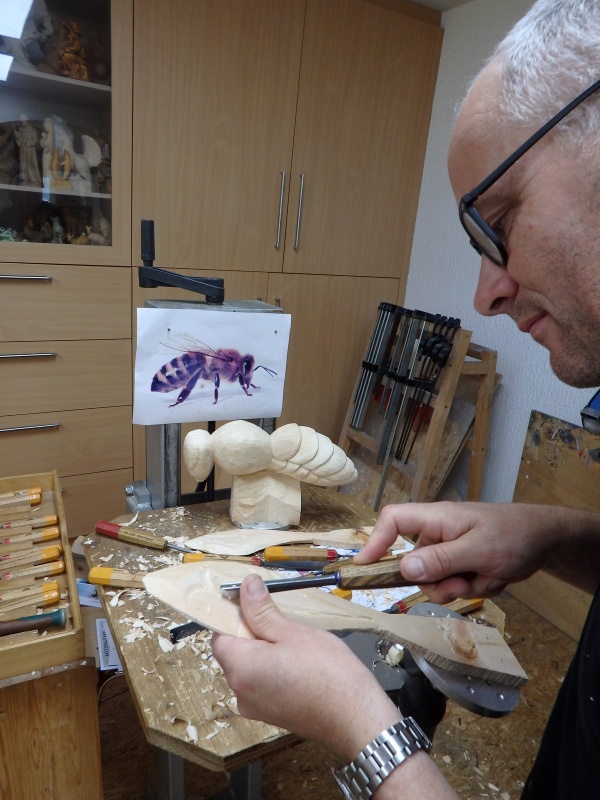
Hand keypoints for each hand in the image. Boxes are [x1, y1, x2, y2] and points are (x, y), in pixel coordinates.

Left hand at [212, 573, 401, 760]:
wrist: (356, 718)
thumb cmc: (328, 674)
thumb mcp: (293, 632)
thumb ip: (262, 610)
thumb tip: (246, 586)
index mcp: (240, 669)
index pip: (219, 634)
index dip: (234, 615)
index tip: (255, 602)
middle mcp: (241, 692)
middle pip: (234, 651)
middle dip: (253, 631)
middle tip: (283, 621)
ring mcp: (256, 707)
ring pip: (250, 666)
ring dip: (266, 649)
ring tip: (296, 643)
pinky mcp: (272, 714)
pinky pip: (263, 682)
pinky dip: (274, 668)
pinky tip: (299, 662)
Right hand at [354, 502, 560, 601]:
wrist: (545, 540)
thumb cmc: (513, 534)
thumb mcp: (478, 550)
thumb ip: (441, 560)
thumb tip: (405, 569)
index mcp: (436, 519)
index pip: (394, 521)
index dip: (375, 541)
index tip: (364, 566)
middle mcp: (437, 534)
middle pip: (414, 565)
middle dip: (439, 583)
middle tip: (463, 583)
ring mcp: (450, 551)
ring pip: (436, 581)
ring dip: (461, 587)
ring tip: (486, 576)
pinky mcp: (462, 564)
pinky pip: (456, 586)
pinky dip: (476, 587)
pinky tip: (494, 576)